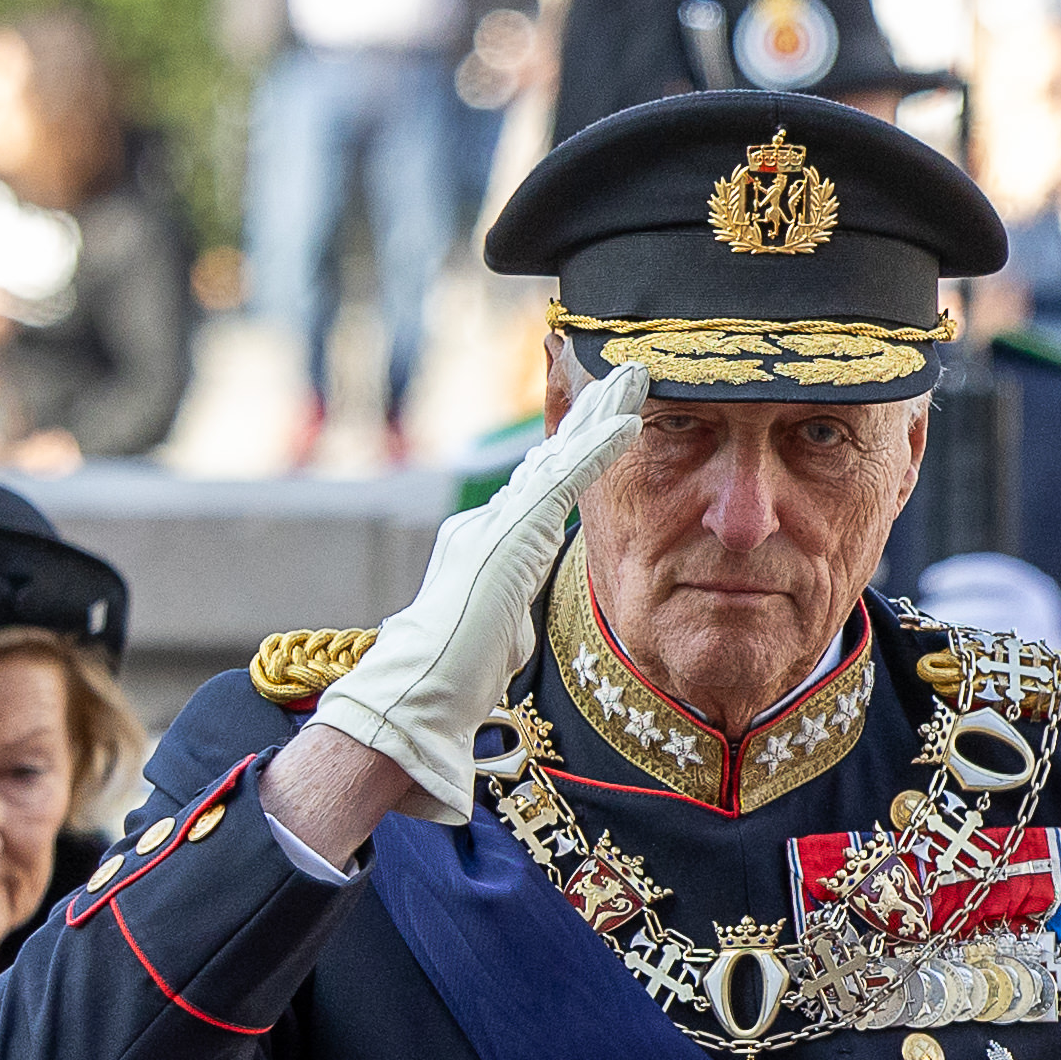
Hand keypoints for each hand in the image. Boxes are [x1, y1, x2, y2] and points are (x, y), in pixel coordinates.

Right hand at [302, 361, 652, 809]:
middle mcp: (490, 521)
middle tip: (622, 377)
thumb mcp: (492, 636)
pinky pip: (567, 478)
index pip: (537, 487)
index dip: (567, 451)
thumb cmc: (453, 675)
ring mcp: (501, 521)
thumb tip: (510, 627)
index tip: (594, 421)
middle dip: (585, 415)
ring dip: (600, 414)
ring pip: (560, 453)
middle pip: (548, 456)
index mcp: (487, 544)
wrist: (424, 682)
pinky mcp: (517, 529)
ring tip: (635, 378)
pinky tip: (629, 422)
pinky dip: (599, 447)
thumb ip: (503, 617)